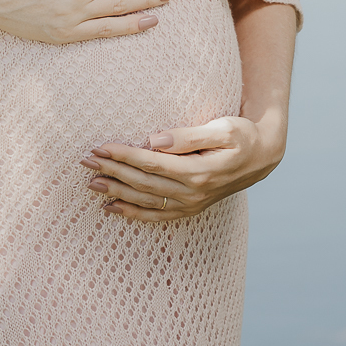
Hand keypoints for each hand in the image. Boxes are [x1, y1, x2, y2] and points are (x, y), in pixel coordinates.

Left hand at [79, 111, 286, 219]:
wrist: (262, 158)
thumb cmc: (241, 136)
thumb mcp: (222, 129)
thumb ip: (187, 136)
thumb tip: (154, 139)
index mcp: (198, 171)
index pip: (151, 163)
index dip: (124, 155)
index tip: (100, 145)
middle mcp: (192, 193)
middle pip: (143, 183)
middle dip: (112, 171)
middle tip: (84, 160)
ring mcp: (190, 204)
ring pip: (145, 201)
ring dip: (115, 192)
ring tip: (90, 183)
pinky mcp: (189, 209)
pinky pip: (156, 216)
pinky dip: (132, 213)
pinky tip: (111, 208)